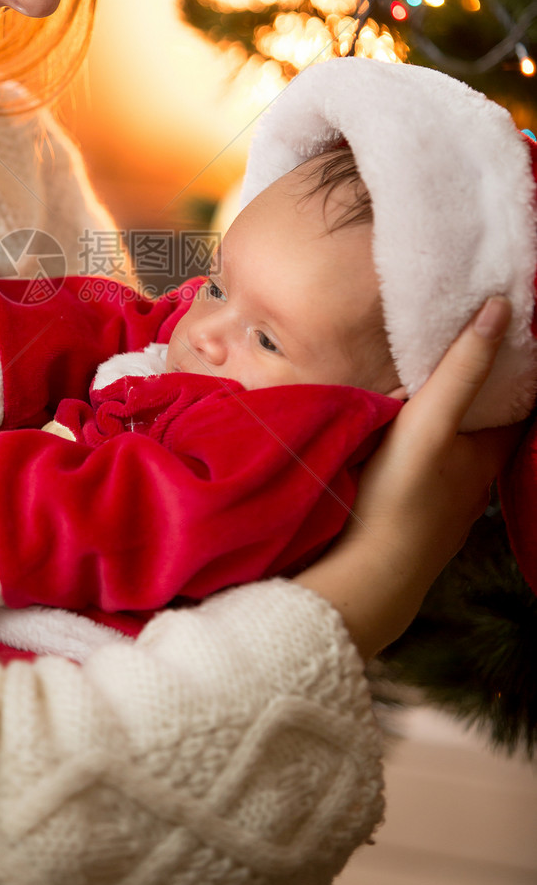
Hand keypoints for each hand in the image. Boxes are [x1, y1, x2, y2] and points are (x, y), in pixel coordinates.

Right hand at [297, 297, 524, 659]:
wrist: (365, 575)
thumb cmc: (401, 498)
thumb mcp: (432, 423)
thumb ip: (462, 369)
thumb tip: (501, 309)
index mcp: (486, 456)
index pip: (519, 405)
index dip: (515, 371)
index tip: (504, 339)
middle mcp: (471, 482)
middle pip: (483, 427)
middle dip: (475, 394)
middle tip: (456, 354)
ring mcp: (439, 504)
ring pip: (450, 452)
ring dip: (443, 424)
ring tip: (419, 388)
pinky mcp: (407, 518)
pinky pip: (420, 473)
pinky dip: (415, 450)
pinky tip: (389, 441)